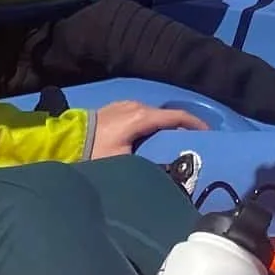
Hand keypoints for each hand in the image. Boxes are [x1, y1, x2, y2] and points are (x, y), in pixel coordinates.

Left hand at [89, 100, 206, 157]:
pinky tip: (153, 139)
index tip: (210, 136)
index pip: (176, 117)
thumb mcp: (124, 161)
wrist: (65, 142)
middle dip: (182, 128)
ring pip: (154, 115)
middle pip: (166, 115)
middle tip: (194, 144)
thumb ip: (149, 161)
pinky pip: (141, 116)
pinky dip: (152, 125)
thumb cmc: (94, 154)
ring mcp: (124, 105)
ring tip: (176, 143)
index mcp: (141, 116)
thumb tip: (169, 168)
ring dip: (166, 127)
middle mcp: (136, 106)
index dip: (196, 124)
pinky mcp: (115, 110)